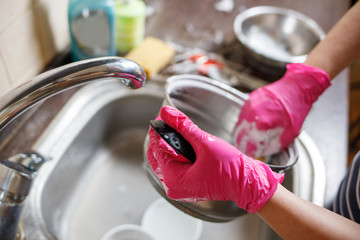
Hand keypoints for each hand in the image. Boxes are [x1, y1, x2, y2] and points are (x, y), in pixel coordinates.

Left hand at [147, 106, 283, 212]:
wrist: (247, 183)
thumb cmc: (230, 168)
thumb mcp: (205, 143)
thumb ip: (184, 126)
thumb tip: (167, 113)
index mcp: (173, 179)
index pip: (156, 149)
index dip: (158, 130)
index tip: (162, 115)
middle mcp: (173, 187)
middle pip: (157, 156)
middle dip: (162, 138)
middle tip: (170, 120)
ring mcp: (180, 188)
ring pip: (165, 161)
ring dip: (170, 145)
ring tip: (179, 128)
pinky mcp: (187, 185)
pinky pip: (175, 167)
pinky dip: (177, 154)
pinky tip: (185, 142)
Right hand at [234, 63, 330, 157]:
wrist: (296, 88)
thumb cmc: (296, 109)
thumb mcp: (291, 133)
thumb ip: (276, 144)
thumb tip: (264, 151)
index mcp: (264, 124)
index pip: (249, 144)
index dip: (250, 152)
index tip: (251, 154)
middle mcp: (253, 114)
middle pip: (241, 135)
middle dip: (243, 143)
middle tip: (246, 148)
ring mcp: (250, 106)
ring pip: (239, 125)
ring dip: (241, 133)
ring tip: (245, 138)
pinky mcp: (249, 100)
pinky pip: (242, 115)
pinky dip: (244, 122)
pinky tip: (249, 126)